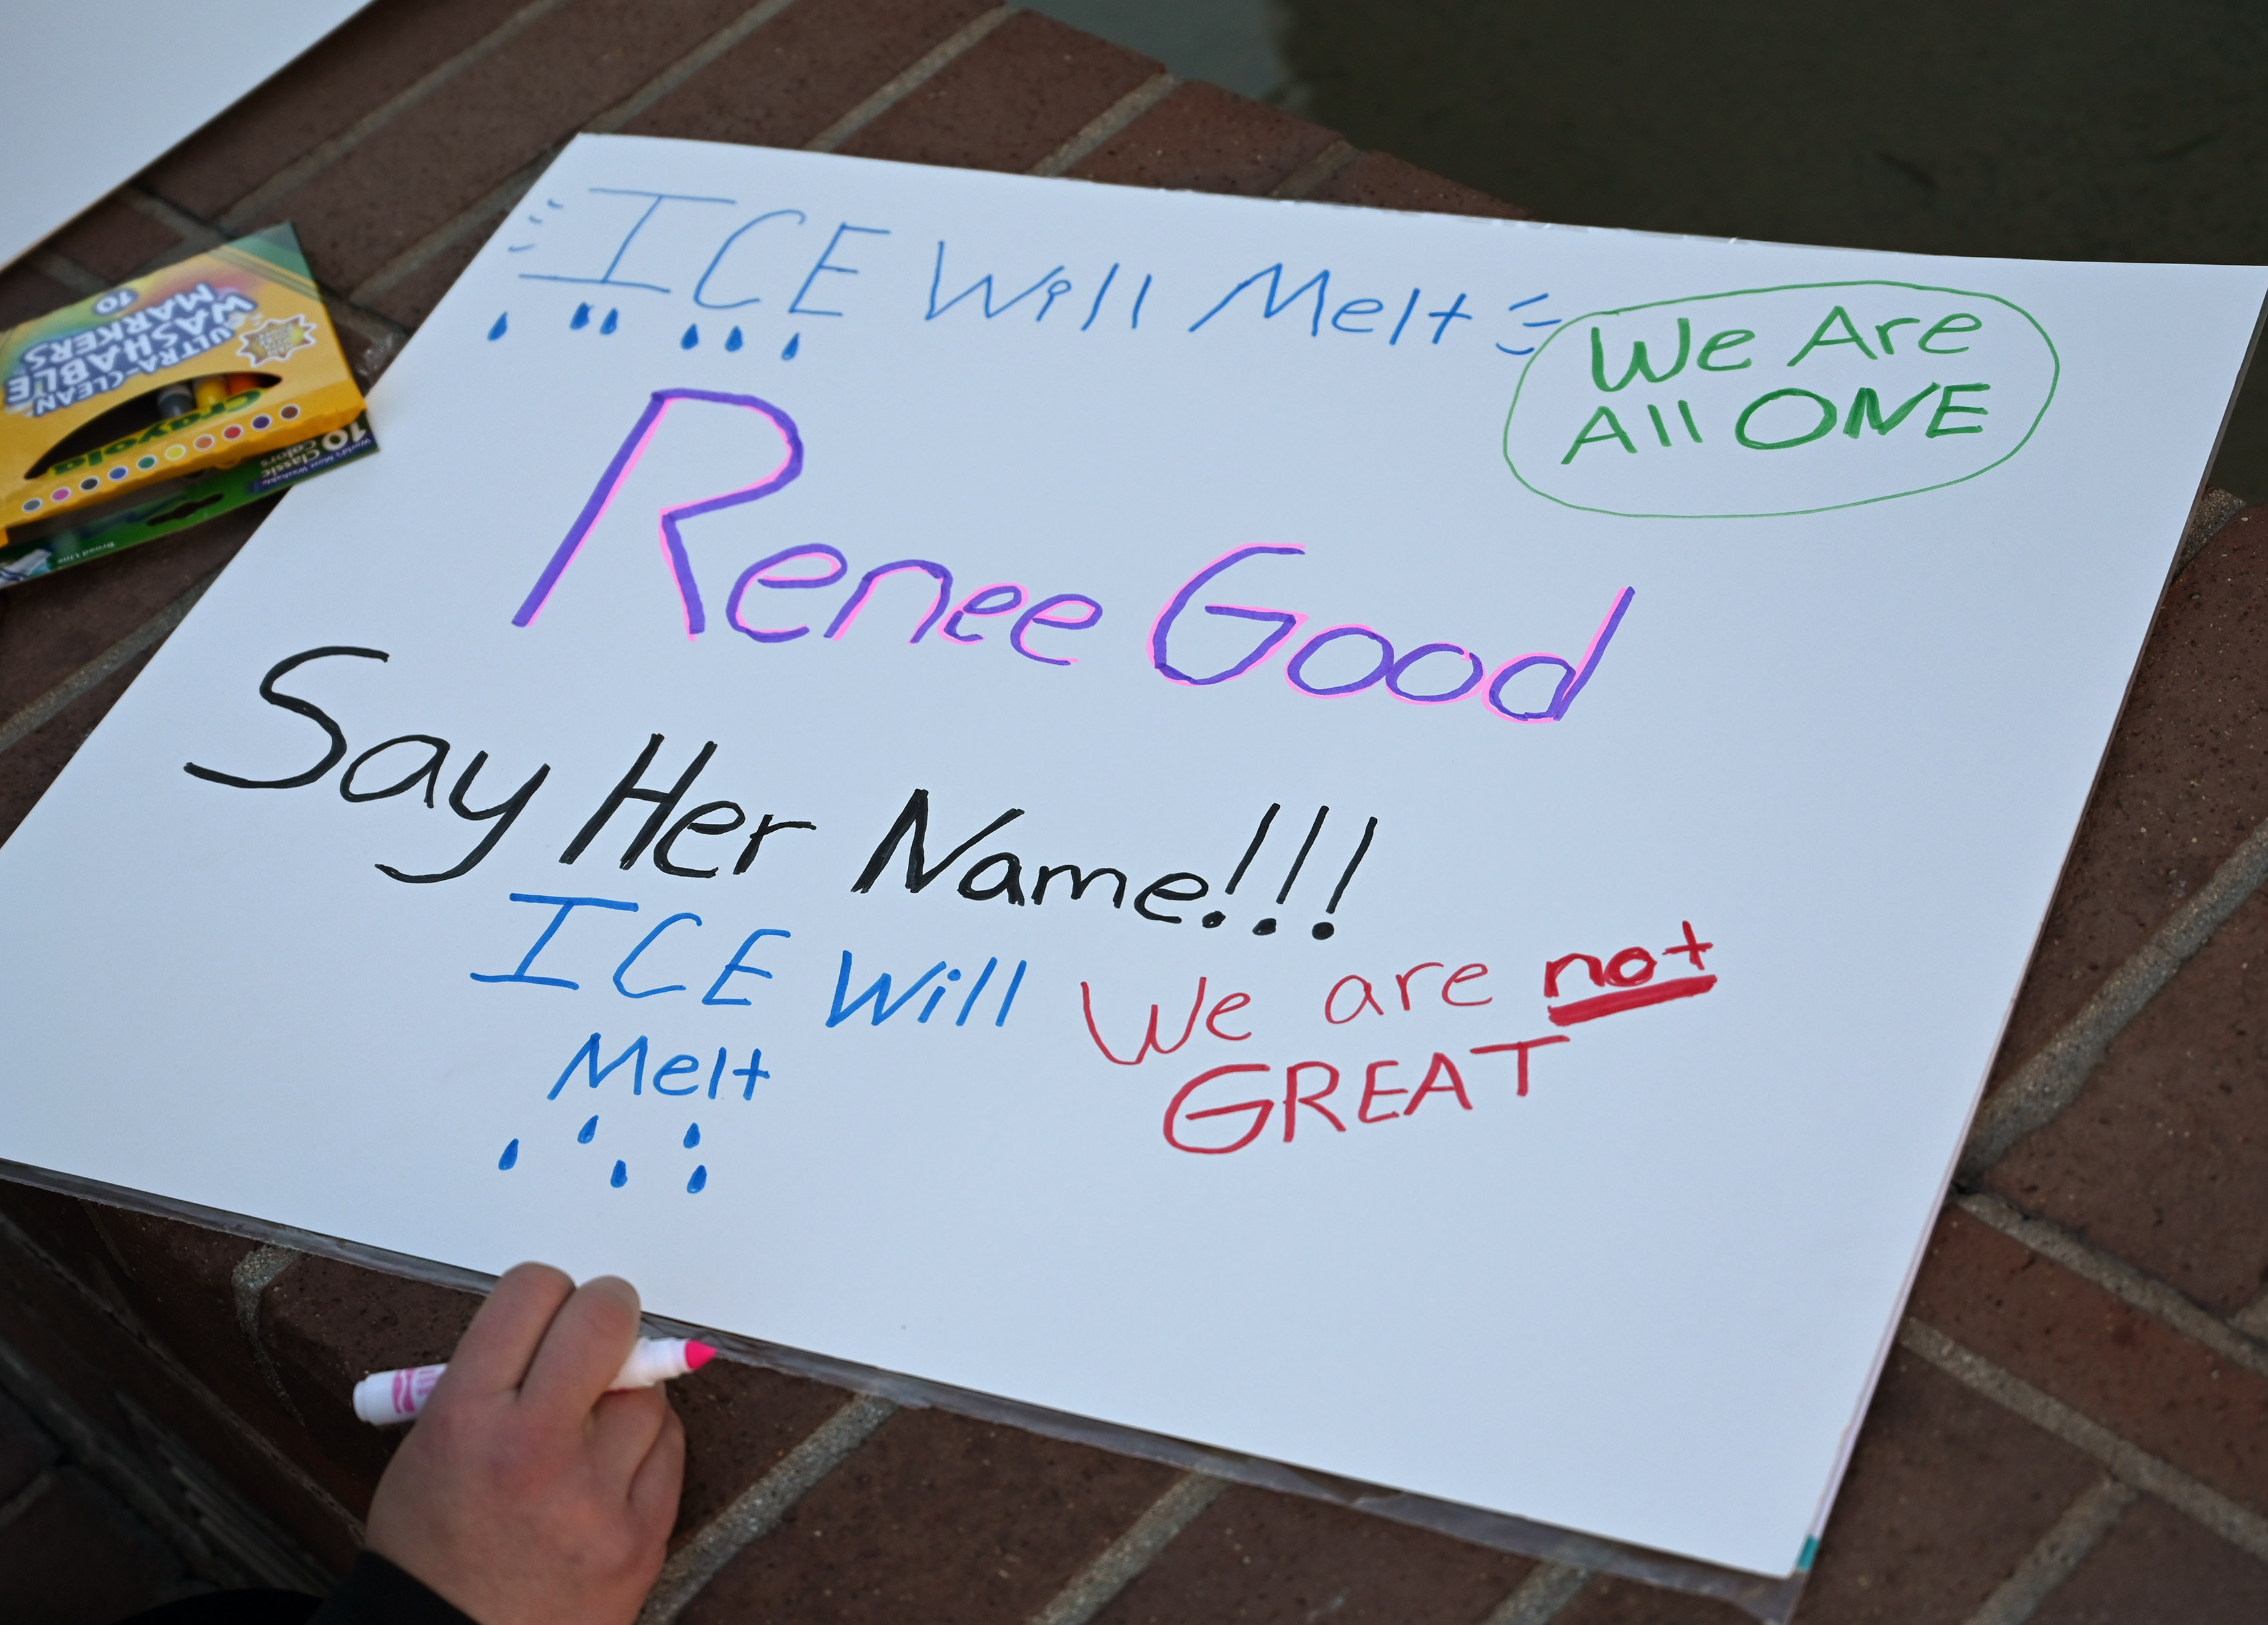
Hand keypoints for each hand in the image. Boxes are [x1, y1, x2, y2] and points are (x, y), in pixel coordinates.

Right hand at [366, 1264, 684, 1624]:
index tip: (551, 1306)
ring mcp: (596, 1496)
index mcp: (467, 1418)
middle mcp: (534, 1450)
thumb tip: (562, 1318)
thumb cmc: (435, 1546)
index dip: (546, 1290)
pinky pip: (671, 1445)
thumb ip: (493, 1376)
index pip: (531, 1293)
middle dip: (604, 1309)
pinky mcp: (643, 1535)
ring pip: (649, 1384)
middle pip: (605, 1319)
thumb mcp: (430, 1446)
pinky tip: (615, 1463)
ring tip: (593, 1420)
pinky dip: (649, 1441)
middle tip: (597, 1328)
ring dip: (629, 1387)